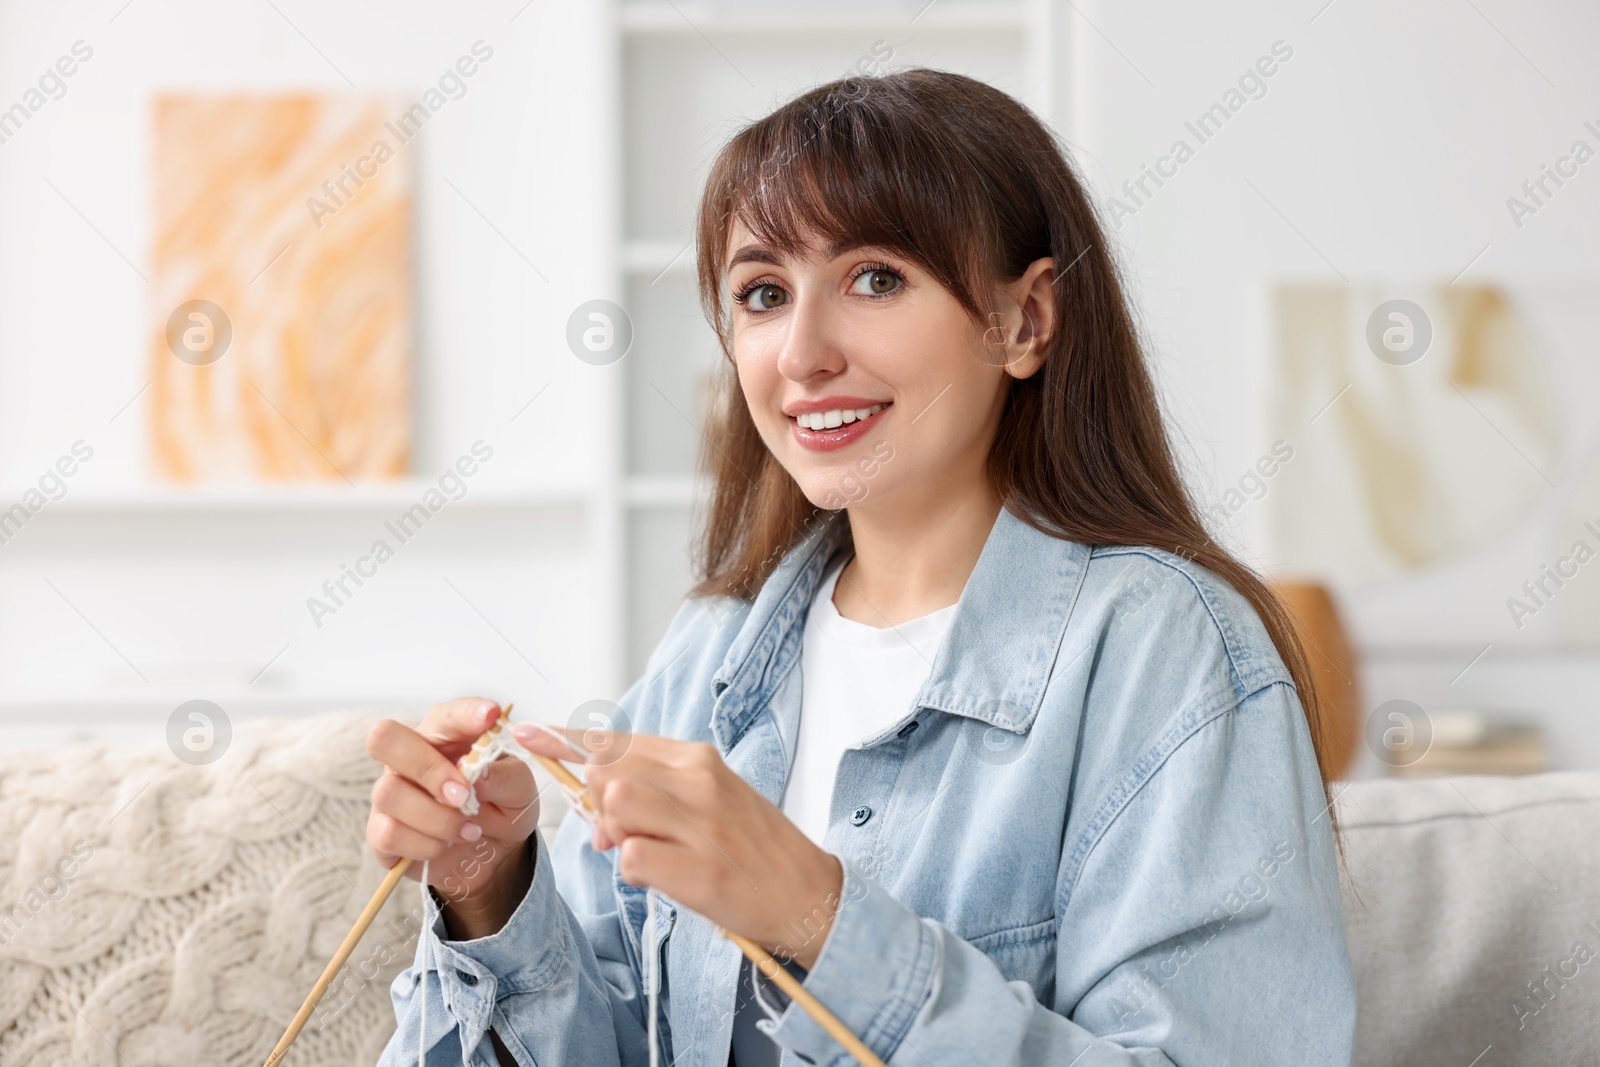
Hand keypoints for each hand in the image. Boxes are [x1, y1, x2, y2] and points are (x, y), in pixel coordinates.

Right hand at [366, 698, 538, 933]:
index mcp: (445, 735)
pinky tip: (445, 846)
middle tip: (464, 795)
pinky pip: (389, 834)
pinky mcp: (381, 833)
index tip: (490, 716)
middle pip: (385, 738)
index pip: (445, 715)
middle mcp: (409, 757)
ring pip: (389, 793)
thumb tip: (480, 774)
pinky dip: (426, 845)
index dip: (465, 714)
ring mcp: (390, 793)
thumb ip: (506, 775)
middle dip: (428, 768)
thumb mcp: (519, 790)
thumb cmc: (501, 805)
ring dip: (437, 818)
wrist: (493, 852)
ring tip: (470, 830)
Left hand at [516, 725, 843, 970]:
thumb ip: (653, 792)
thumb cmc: (754, 846)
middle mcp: (699, 783)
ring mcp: (700, 827)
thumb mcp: (710, 798)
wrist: (807, 891)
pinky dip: (633, 871)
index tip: (529, 733)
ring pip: (615, 806)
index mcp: (699, 759)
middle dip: (595, 802)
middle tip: (617, 832)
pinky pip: (632, 859)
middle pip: (606, 771)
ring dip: (614, 834)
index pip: (617, 740)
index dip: (565, 739)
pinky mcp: (699, 872)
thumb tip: (595, 801)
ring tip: (644, 851)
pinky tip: (663, 877)